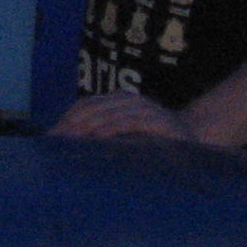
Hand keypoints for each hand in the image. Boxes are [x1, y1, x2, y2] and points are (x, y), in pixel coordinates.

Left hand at [51, 92, 200, 143]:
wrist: (196, 135)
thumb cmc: (156, 139)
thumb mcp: (129, 132)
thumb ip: (106, 133)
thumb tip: (73, 146)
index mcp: (117, 100)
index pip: (84, 106)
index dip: (65, 120)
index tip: (50, 137)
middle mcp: (128, 100)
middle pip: (90, 108)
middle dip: (70, 125)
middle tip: (54, 141)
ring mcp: (143, 108)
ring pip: (107, 113)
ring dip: (85, 126)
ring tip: (69, 139)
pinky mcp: (157, 121)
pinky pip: (130, 122)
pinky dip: (112, 127)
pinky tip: (98, 136)